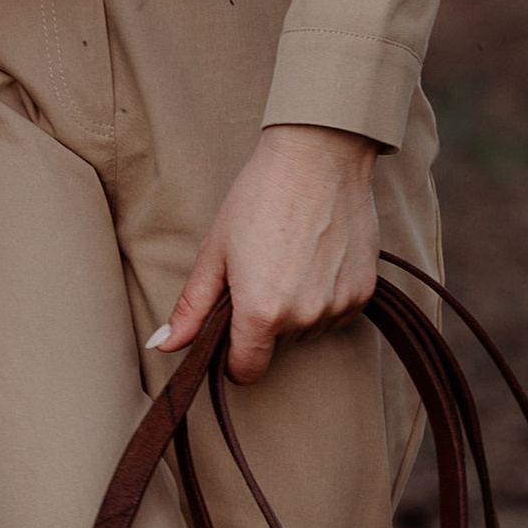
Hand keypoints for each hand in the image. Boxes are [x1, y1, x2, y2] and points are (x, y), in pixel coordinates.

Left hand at [151, 125, 381, 385]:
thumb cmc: (260, 197)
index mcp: (261, 312)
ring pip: (307, 329)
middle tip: (260, 271)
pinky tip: (315, 259)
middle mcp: (304, 317)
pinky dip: (324, 296)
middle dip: (264, 322)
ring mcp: (338, 305)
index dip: (233, 357)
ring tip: (289, 259)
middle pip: (276, 346)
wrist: (319, 157)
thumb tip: (163, 346)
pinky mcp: (365, 291)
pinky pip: (336, 312)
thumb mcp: (216, 251)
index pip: (246, 370)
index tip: (231, 333)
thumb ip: (191, 308)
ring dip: (296, 309)